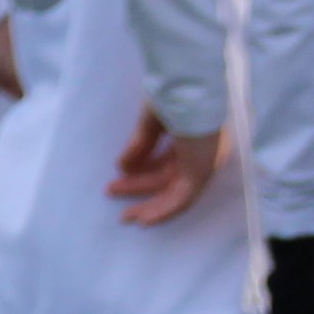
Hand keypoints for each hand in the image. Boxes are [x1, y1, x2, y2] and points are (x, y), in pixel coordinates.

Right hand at [108, 107, 226, 225]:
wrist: (187, 92)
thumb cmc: (172, 97)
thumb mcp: (151, 121)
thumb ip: (141, 144)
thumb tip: (123, 166)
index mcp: (192, 135)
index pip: (166, 158)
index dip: (142, 167)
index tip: (119, 173)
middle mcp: (201, 151)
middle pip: (166, 176)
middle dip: (138, 185)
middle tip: (111, 191)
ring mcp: (203, 163)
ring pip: (175, 192)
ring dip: (150, 205)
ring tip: (125, 216)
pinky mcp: (201, 173)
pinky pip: (183, 199)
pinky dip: (164, 211)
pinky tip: (145, 220)